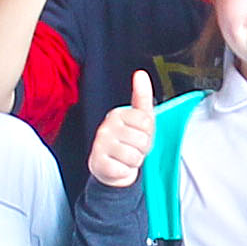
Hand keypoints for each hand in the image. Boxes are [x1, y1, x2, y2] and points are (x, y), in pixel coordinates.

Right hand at [90, 69, 157, 188]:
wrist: (113, 169)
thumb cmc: (129, 142)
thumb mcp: (141, 119)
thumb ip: (142, 96)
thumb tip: (140, 73)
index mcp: (118, 114)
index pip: (147, 122)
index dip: (148, 133)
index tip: (139, 135)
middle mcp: (106, 126)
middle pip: (141, 140)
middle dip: (142, 149)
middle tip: (133, 149)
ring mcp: (100, 144)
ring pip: (133, 156)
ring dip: (134, 161)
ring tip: (126, 158)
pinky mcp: (98, 162)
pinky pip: (123, 169)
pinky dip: (124, 172)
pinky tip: (118, 167)